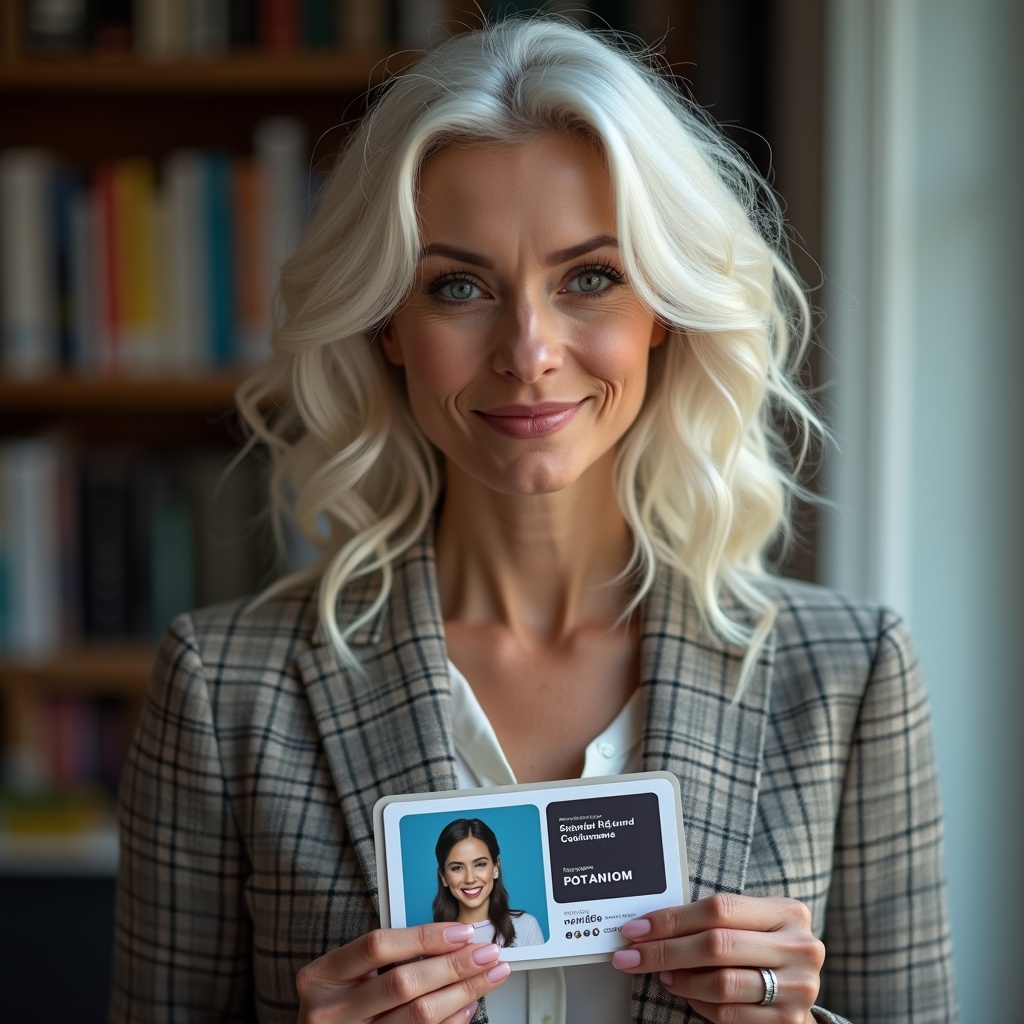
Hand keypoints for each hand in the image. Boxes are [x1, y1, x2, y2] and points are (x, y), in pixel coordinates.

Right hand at [296, 922, 510, 1022]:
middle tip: (486, 953)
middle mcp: (332, 1011)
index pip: (378, 946)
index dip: (425, 937)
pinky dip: (450, 1022)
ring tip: (488, 976)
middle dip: (454, 965)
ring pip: (418, 1016)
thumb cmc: (335, 1002)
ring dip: (462, 994)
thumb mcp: (344, 972)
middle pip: (404, 983)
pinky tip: (467, 1006)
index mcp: (322, 976)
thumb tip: (449, 939)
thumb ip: (384, 955)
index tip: (462, 932)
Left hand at [610, 893, 823, 1022]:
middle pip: (717, 945)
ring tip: (661, 976)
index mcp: (787, 912)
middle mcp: (799, 947)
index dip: (673, 919)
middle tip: (631, 956)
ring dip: (681, 980)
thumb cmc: (764, 948)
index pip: (719, 908)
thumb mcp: (751, 924)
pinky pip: (729, 1013)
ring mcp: (798, 987)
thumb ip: (716, 920)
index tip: (636, 929)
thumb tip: (651, 926)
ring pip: (722, 983)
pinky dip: (700, 1004)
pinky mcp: (789, 1021)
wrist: (799, 990)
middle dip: (665, 951)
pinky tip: (687, 994)